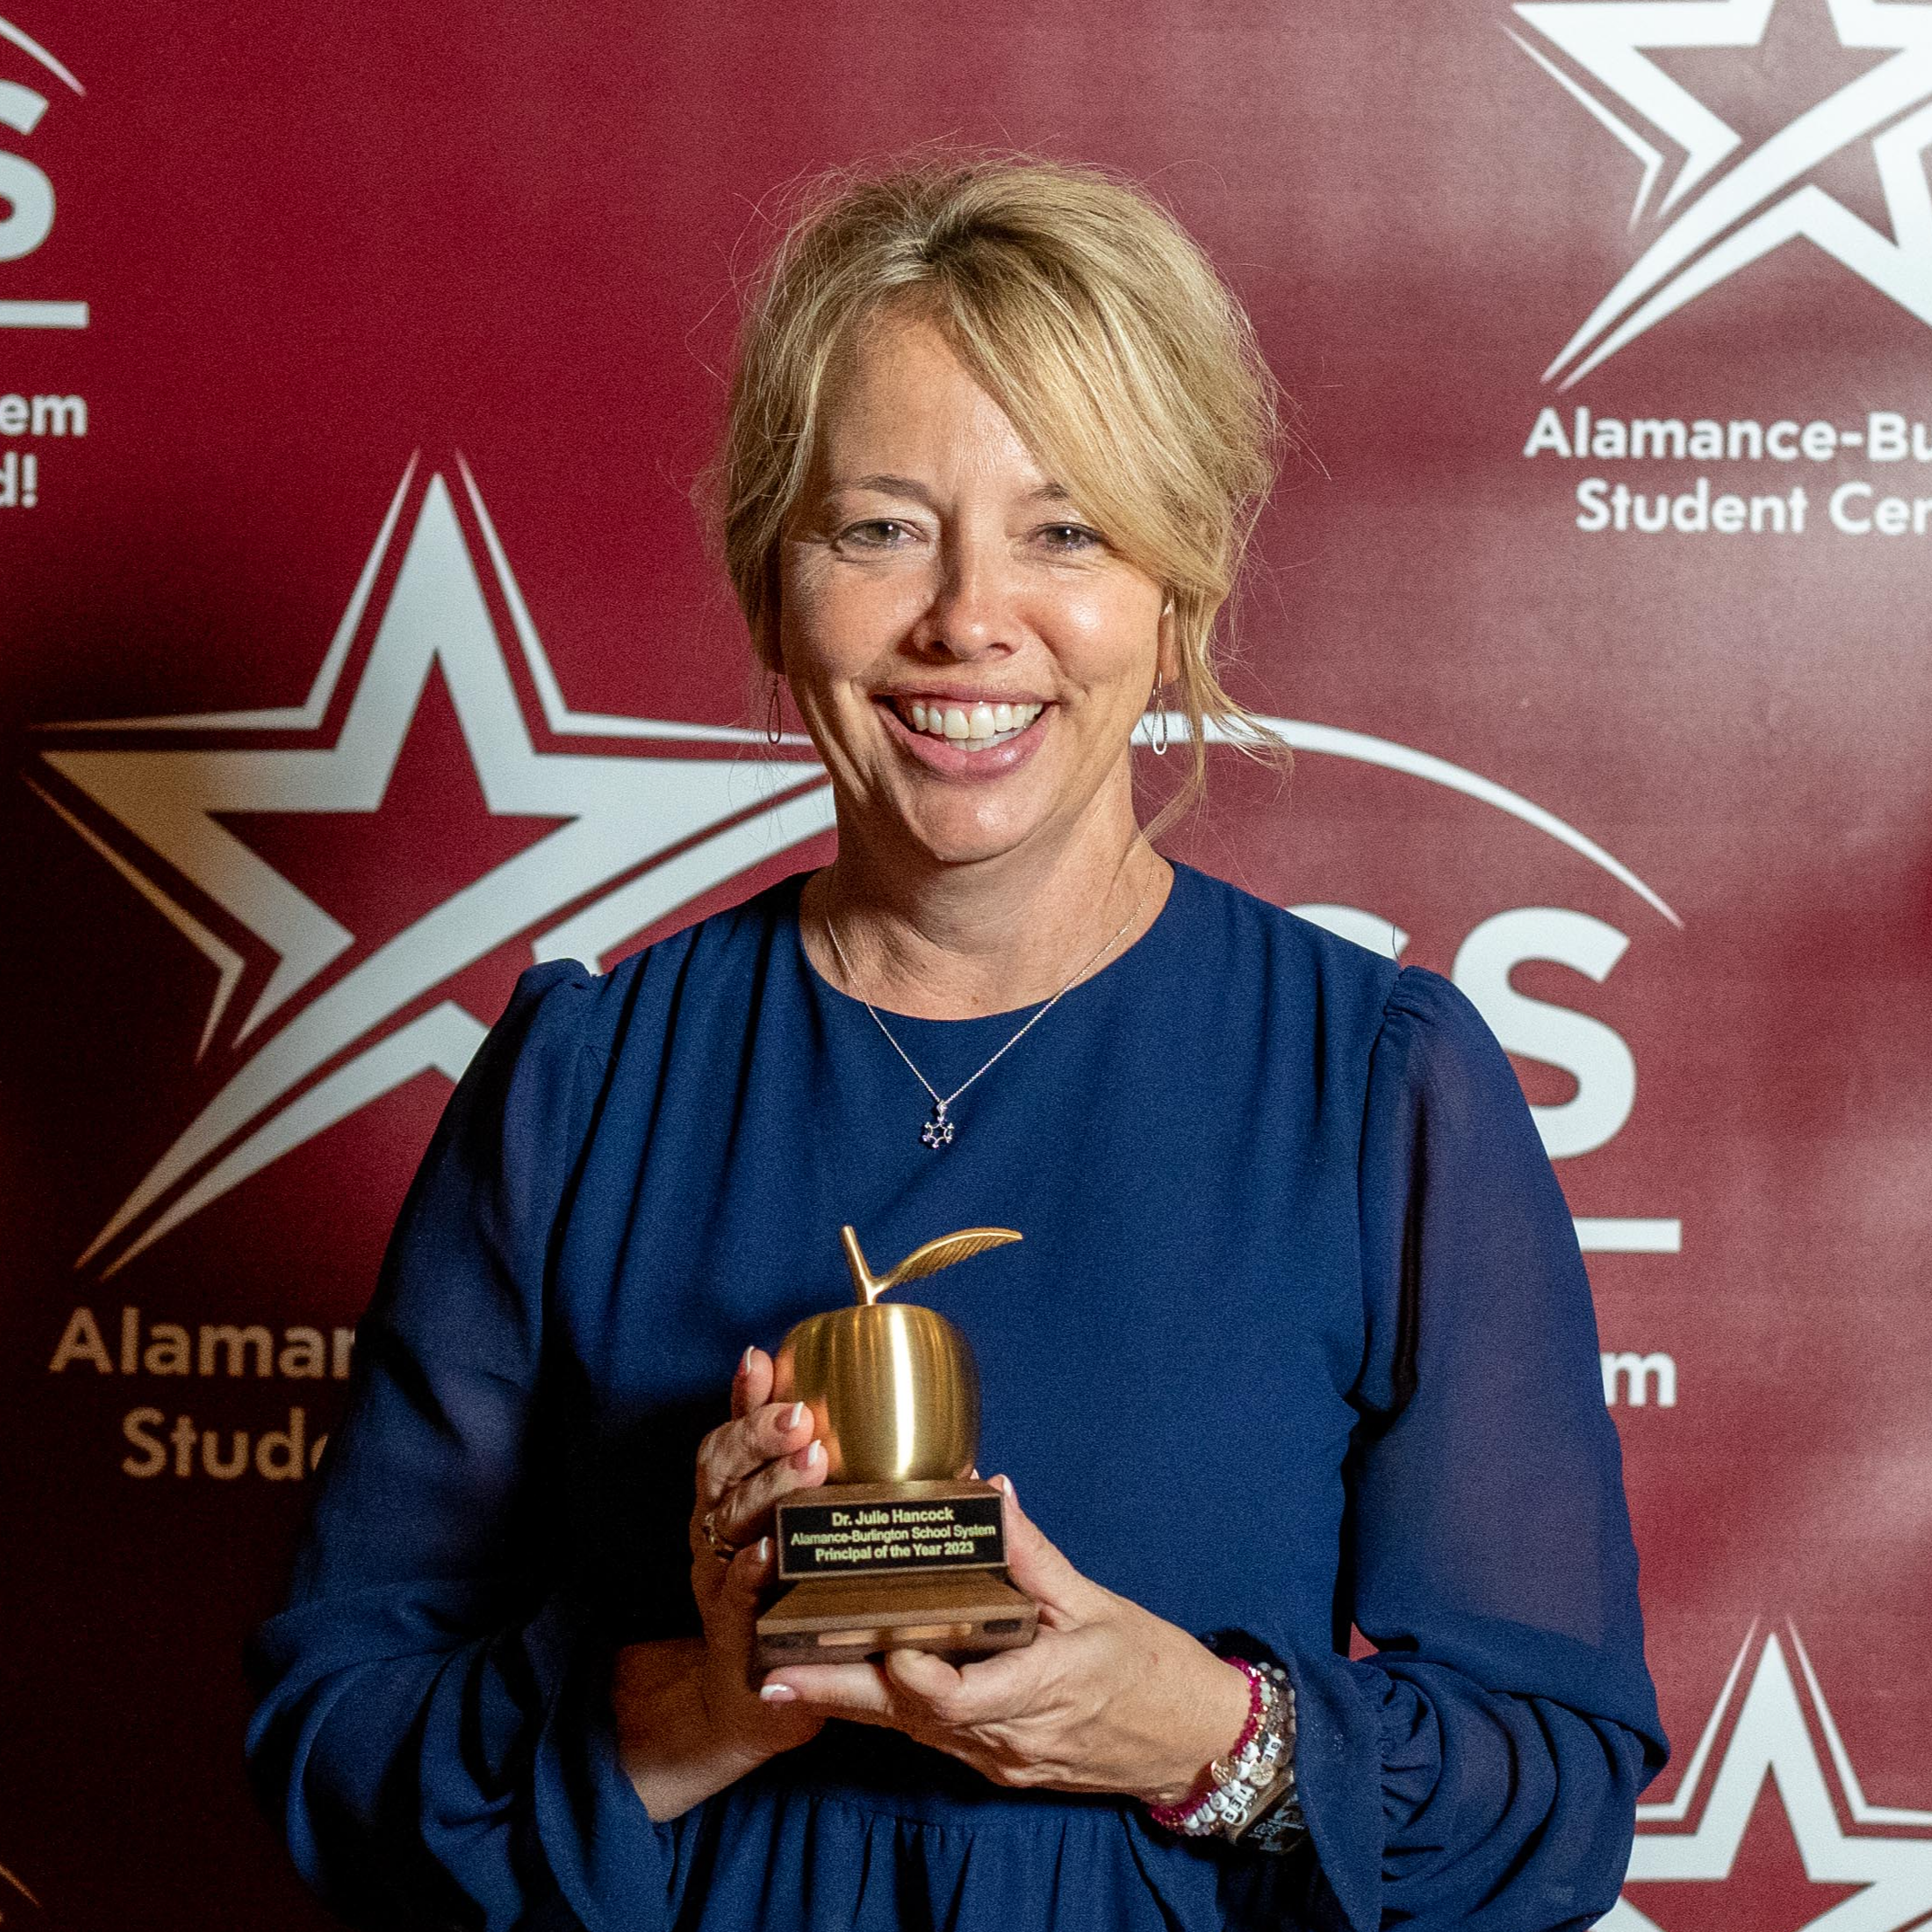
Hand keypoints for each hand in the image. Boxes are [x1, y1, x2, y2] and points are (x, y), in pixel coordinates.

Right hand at [610, 1346, 829, 1817]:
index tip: (762, 1360)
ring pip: (730, 1525)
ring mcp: (718, 1581)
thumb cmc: (777, 1595)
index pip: (725, 1437)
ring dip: (767, 1491)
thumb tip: (833, 1409)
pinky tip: (770, 1549)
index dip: (740, 1398)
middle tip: (803, 1417)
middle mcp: (714, 1534)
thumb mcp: (782, 1523)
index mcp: (726, 1503)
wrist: (746, 1701)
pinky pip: (735, 1597)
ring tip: (809, 1463)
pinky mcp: (733, 1633)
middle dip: (757, 1437)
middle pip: (722, 1472)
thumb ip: (798, 1468)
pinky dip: (750, 1571)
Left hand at [758, 1476, 1251, 1803]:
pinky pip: (928, 1736)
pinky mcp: (994, 1762)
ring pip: (908, 1730)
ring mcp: (998, 1756)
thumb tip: (988, 1490)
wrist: (1188, 1741)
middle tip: (774, 1673)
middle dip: (837, 1695)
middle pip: (909, 1720)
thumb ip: (1034, 1554)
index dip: (916, 1674)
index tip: (881, 1643)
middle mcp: (1008, 1735)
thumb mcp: (1097, 1602)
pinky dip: (886, 1707)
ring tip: (783, 1670)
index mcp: (1042, 1690)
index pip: (961, 1697)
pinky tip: (844, 1682)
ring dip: (848, 1701)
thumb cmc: (1149, 1668)